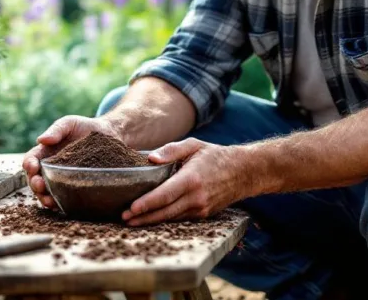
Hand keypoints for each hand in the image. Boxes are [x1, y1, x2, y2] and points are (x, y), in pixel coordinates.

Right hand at [22, 115, 121, 208]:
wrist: (108, 135)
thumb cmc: (85, 127)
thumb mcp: (69, 123)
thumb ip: (56, 130)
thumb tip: (41, 140)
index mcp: (44, 153)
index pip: (30, 161)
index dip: (29, 165)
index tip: (33, 167)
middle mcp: (49, 169)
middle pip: (35, 180)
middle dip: (35, 185)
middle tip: (40, 186)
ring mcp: (61, 180)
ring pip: (47, 193)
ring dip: (45, 198)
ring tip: (49, 201)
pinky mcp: (74, 189)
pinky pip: (64, 199)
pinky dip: (61, 204)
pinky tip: (62, 206)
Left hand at [122, 138, 251, 225]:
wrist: (243, 172)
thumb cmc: (215, 156)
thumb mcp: (193, 145)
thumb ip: (171, 150)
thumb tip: (150, 158)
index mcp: (192, 179)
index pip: (165, 195)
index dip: (147, 203)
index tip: (131, 208)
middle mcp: (196, 197)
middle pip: (165, 212)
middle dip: (143, 217)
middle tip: (124, 218)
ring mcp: (201, 208)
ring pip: (171, 218)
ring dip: (151, 220)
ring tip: (132, 221)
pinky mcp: (203, 214)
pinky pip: (180, 218)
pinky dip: (164, 219)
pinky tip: (151, 218)